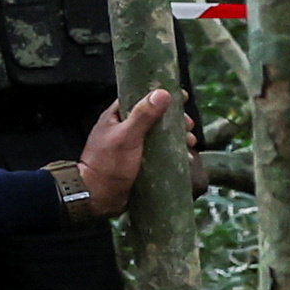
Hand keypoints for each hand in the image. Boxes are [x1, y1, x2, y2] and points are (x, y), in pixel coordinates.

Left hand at [68, 88, 177, 214]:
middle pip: (156, 118)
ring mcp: (134, 146)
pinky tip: (187, 157)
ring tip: (190, 142)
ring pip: (161, 136)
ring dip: (178, 137)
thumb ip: (143, 115)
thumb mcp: (127, 136)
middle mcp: (125, 129)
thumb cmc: (109, 163)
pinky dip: (175, 153)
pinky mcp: (141, 162)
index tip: (182, 97)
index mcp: (117, 117)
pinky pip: (162, 153)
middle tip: (189, 126)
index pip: (141, 98)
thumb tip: (162, 93)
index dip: (160, 96)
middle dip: (175, 120)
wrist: (98, 196)